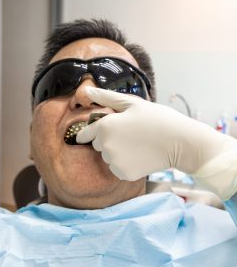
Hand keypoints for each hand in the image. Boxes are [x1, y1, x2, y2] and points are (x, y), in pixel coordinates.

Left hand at [77, 86, 236, 199]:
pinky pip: (117, 168)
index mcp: (104, 127)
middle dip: (108, 139)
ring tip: (137, 144)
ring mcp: (114, 162)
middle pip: (98, 144)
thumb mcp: (131, 103)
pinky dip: (125, 164)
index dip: (91, 132)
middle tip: (129, 134)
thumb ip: (106, 97)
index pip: (86, 133)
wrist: (180, 142)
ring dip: (117, 152)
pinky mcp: (123, 174)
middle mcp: (105, 146)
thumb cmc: (156, 118)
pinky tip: (139, 156)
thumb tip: (86, 92)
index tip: (95, 133)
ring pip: (108, 157)